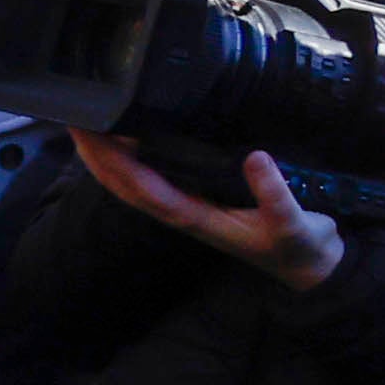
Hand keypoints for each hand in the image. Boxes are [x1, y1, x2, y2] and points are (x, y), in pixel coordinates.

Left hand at [66, 129, 349, 291]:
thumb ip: (276, 196)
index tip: (95, 136)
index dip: (116, 164)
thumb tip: (255, 158)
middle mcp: (183, 213)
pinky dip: (133, 159)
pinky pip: (155, 178)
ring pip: (134, 183)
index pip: (144, 190)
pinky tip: (124, 138)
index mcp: (196, 219)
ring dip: (107, 158)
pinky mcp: (199, 199)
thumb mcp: (293, 225)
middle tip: (74, 118)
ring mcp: (188, 207)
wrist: (310, 265)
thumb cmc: (299, 247)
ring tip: (86, 123)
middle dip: (98, 156)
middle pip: (126, 186)